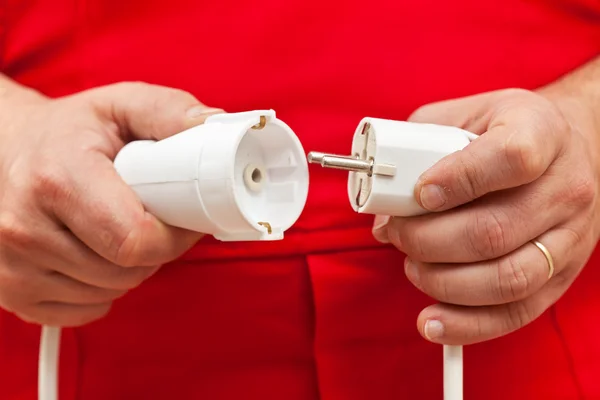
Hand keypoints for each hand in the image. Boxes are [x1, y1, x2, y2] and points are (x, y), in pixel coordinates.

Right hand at [0, 81, 221, 325]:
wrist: (3, 148)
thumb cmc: (67, 131)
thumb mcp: (120, 105)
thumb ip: (170, 112)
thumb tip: (213, 126)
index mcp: (57, 178)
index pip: (137, 240)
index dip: (174, 236)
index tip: (182, 218)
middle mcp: (23, 226)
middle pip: (127, 271)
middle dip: (154, 250)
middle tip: (149, 217)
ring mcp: (10, 265)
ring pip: (108, 293)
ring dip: (128, 269)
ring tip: (116, 228)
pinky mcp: (10, 291)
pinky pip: (83, 311)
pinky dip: (101, 289)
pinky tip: (94, 253)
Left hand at [373, 88, 598, 344]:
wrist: (566, 149)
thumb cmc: (502, 131)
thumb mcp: (462, 115)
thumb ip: (418, 148)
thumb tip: (385, 207)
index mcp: (540, 132)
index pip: (510, 158)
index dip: (458, 180)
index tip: (419, 194)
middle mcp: (564, 186)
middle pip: (494, 230)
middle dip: (427, 240)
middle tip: (397, 234)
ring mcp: (569, 236)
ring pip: (505, 278)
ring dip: (442, 281)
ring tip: (413, 267)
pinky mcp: (560, 275)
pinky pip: (515, 313)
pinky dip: (466, 324)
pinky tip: (432, 320)